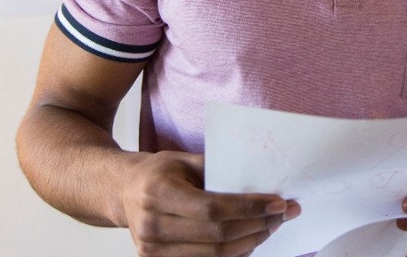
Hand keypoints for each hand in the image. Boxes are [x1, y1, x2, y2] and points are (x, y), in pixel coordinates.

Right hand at [119, 151, 299, 256]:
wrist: (123, 190)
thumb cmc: (159, 172)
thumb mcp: (185, 161)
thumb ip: (219, 171)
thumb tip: (265, 181)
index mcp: (157, 193)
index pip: (213, 209)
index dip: (250, 209)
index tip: (279, 203)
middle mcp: (151, 224)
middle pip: (217, 236)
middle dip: (258, 226)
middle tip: (283, 215)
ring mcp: (151, 249)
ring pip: (215, 255)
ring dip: (251, 242)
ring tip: (270, 226)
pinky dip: (233, 254)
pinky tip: (250, 239)